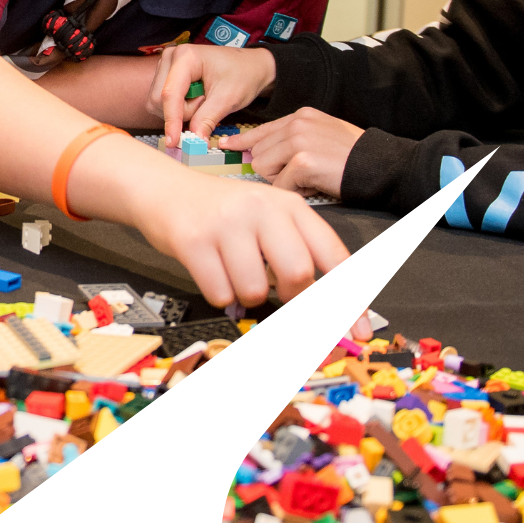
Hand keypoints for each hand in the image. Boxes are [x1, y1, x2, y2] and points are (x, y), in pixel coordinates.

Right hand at [125, 166, 350, 309]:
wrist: (163, 189)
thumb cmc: (221, 213)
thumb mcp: (266, 217)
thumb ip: (297, 250)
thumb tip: (328, 306)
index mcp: (288, 205)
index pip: (332, 255)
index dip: (350, 300)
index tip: (360, 332)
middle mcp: (261, 208)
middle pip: (298, 274)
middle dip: (290, 297)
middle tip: (276, 292)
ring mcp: (226, 223)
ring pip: (256, 291)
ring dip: (247, 296)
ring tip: (233, 271)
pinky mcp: (194, 241)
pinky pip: (220, 294)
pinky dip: (219, 294)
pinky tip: (211, 270)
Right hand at [145, 44, 276, 145]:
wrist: (251, 67)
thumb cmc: (243, 75)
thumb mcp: (228, 99)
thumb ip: (207, 119)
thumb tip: (194, 141)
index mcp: (185, 57)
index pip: (169, 93)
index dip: (171, 120)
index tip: (173, 141)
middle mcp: (171, 58)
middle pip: (160, 99)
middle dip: (182, 112)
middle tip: (207, 104)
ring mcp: (167, 66)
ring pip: (159, 103)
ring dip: (181, 111)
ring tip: (204, 100)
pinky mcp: (167, 76)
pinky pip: (163, 102)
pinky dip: (179, 109)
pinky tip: (196, 100)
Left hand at [228, 109, 364, 198]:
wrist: (382, 165)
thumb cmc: (353, 158)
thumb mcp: (321, 137)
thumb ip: (292, 140)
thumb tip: (260, 154)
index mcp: (300, 116)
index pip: (261, 130)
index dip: (242, 142)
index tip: (226, 146)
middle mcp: (297, 123)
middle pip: (259, 153)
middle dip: (275, 171)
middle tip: (302, 175)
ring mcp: (299, 140)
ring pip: (265, 168)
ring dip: (284, 181)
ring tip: (311, 178)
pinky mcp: (303, 161)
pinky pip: (281, 186)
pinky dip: (297, 192)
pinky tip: (316, 185)